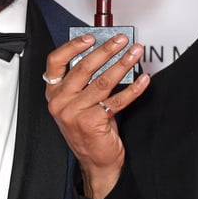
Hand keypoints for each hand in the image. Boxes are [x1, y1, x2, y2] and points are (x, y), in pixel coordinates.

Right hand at [45, 33, 148, 198]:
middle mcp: (61, 101)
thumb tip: (105, 51)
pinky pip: (117, 100)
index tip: (91, 37)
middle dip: (106, 50)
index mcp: (54, 92)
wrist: (95, 161)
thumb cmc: (88, 128)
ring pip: (103, 81)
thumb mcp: (78, 101)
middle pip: (83, 68)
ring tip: (135, 54)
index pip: (56, 62)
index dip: (73, 46)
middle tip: (122, 40)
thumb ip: (85, 79)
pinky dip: (133, 88)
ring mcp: (74, 113)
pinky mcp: (92, 122)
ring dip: (123, 64)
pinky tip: (143, 79)